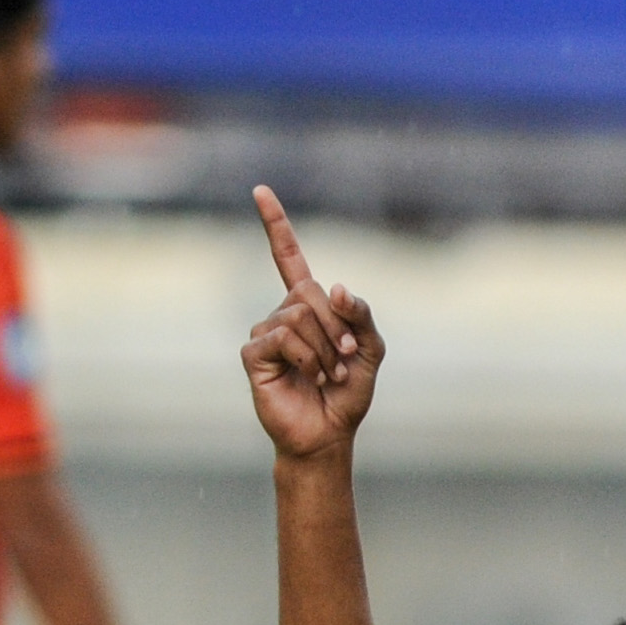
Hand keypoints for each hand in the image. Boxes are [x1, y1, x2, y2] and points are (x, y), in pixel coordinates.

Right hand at [241, 185, 382, 458]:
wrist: (329, 433)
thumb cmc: (349, 393)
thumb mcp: (371, 350)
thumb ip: (361, 315)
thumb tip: (336, 288)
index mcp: (308, 306)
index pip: (288, 258)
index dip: (276, 225)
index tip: (259, 191)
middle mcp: (282, 313)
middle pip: (310, 292)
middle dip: (337, 327)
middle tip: (344, 361)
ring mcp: (266, 332)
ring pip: (298, 316)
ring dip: (325, 349)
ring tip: (329, 375)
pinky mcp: (254, 354)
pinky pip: (284, 338)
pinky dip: (308, 359)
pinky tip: (311, 378)